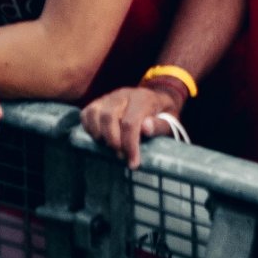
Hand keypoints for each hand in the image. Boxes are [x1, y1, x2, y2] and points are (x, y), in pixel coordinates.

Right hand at [79, 80, 194, 167]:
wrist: (156, 96)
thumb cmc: (162, 113)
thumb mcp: (171, 120)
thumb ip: (160, 125)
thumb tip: (146, 129)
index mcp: (143, 98)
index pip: (130, 122)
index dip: (129, 145)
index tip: (133, 163)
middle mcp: (123, 94)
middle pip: (109, 117)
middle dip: (113, 141)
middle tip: (121, 155)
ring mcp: (109, 96)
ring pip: (95, 114)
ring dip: (100, 135)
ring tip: (110, 147)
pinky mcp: (99, 101)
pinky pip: (87, 113)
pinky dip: (89, 128)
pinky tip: (99, 138)